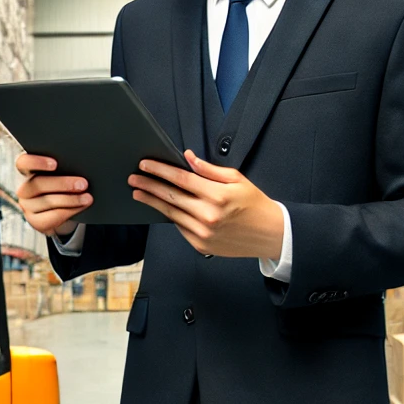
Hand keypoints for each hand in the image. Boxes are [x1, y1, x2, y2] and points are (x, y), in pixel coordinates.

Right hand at [16, 153, 91, 236]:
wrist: (59, 209)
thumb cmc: (61, 185)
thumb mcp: (60, 174)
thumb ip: (64, 168)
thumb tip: (82, 166)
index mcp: (27, 171)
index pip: (24, 163)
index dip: (36, 162)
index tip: (55, 164)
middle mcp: (24, 189)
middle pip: (38, 184)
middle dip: (63, 184)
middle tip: (83, 183)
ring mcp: (27, 206)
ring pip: (48, 201)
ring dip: (71, 199)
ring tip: (87, 197)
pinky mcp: (35, 221)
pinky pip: (52, 217)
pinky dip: (70, 211)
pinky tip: (82, 206)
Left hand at [128, 151, 284, 259]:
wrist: (270, 234)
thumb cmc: (255, 204)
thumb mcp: (237, 179)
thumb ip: (209, 169)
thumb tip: (188, 158)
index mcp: (218, 196)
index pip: (181, 179)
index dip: (160, 170)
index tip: (146, 164)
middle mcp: (208, 215)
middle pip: (171, 197)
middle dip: (149, 186)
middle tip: (134, 178)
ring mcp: (203, 233)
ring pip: (171, 213)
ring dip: (153, 202)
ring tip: (139, 192)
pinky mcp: (201, 245)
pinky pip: (180, 227)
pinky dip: (170, 216)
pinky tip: (161, 207)